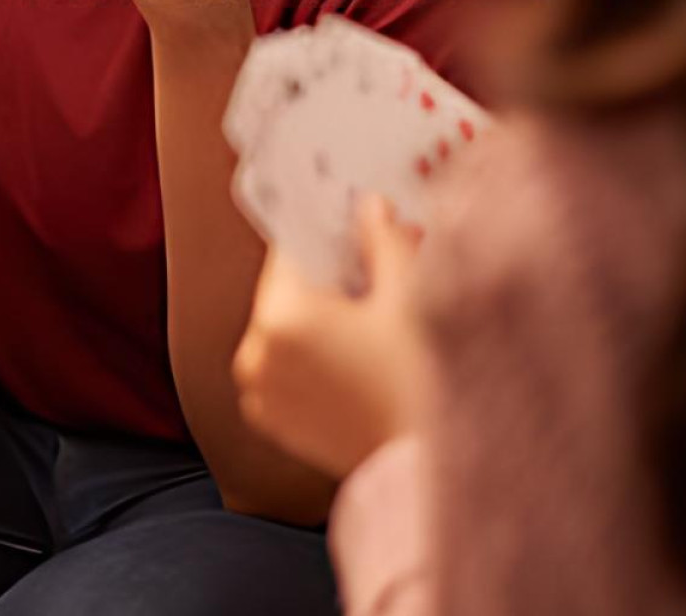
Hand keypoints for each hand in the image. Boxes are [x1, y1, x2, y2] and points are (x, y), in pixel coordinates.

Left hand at [232, 196, 428, 479]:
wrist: (429, 476)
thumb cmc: (426, 388)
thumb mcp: (413, 298)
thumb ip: (384, 240)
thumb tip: (370, 207)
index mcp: (282, 318)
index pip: (292, 247)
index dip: (330, 233)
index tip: (358, 228)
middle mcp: (256, 354)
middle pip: (289, 288)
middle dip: (333, 278)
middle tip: (382, 278)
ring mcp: (259, 392)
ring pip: (286, 327)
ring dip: (322, 317)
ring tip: (376, 325)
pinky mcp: (272, 420)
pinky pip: (283, 366)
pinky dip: (312, 356)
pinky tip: (360, 361)